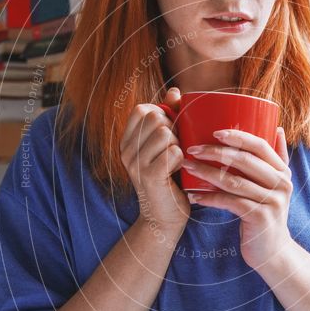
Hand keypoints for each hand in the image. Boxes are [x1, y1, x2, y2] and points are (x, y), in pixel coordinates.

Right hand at [120, 87, 189, 233]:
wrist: (164, 219)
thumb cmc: (169, 180)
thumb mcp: (166, 146)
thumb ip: (169, 118)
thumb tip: (174, 91)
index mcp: (127, 141)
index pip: (142, 109)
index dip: (162, 114)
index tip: (170, 132)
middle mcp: (126, 151)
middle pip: (156, 118)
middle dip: (174, 129)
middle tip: (177, 149)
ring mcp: (135, 164)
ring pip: (165, 133)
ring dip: (180, 144)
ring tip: (178, 161)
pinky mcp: (149, 177)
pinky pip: (173, 152)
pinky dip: (182, 159)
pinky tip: (181, 171)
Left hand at [182, 127, 293, 269]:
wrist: (272, 251)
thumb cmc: (266, 213)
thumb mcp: (276, 186)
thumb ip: (278, 159)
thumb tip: (278, 128)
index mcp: (282, 171)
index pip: (260, 145)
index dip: (238, 136)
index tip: (214, 132)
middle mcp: (280, 184)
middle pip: (245, 161)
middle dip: (216, 152)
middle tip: (192, 149)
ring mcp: (271, 201)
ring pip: (234, 181)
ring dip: (207, 173)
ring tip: (187, 168)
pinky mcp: (259, 218)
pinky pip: (229, 202)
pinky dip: (209, 197)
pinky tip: (193, 195)